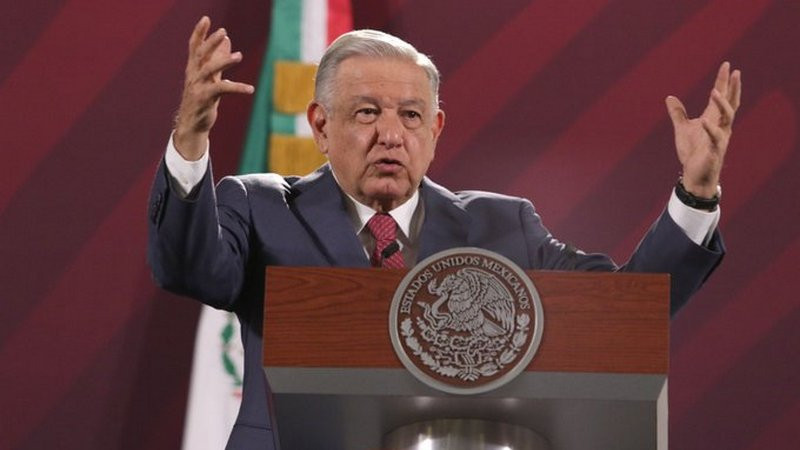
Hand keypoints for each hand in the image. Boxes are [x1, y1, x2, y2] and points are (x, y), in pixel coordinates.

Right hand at [173, 16, 253, 159]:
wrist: (192, 123)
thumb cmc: (202, 98)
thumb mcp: (210, 76)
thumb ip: (218, 58)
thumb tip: (227, 39)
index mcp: (193, 68)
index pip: (194, 46)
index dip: (199, 32)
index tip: (206, 19)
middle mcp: (194, 75)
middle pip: (201, 54)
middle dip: (211, 42)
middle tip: (223, 31)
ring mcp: (198, 86)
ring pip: (210, 70)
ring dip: (224, 61)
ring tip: (239, 56)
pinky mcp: (206, 99)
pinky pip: (223, 90)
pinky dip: (237, 88)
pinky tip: (250, 89)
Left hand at [666, 62, 741, 197]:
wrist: (695, 175)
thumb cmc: (692, 152)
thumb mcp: (682, 129)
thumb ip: (678, 113)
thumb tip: (669, 97)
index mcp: (713, 119)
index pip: (721, 96)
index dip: (724, 81)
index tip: (727, 65)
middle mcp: (720, 125)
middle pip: (731, 103)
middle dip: (733, 87)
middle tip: (735, 71)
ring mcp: (720, 137)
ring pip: (727, 117)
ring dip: (722, 104)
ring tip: (714, 91)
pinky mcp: (714, 150)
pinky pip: (715, 138)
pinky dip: (710, 130)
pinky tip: (704, 121)